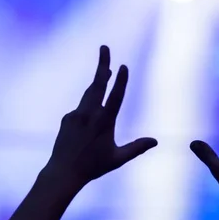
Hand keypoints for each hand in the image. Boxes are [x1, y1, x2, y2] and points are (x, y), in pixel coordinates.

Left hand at [45, 46, 157, 186]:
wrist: (63, 172)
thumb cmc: (93, 166)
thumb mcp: (118, 158)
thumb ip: (137, 148)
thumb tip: (155, 141)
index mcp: (104, 122)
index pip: (114, 97)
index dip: (120, 81)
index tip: (123, 66)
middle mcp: (88, 114)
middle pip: (97, 85)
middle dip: (102, 65)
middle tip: (105, 47)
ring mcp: (76, 115)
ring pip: (89, 93)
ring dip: (98, 81)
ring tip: (105, 69)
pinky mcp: (67, 118)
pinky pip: (82, 108)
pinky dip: (89, 107)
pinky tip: (90, 120)